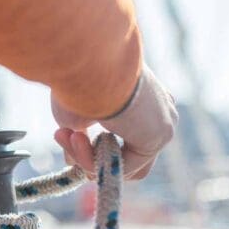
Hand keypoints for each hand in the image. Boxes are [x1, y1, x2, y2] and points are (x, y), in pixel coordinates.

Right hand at [52, 64, 177, 179]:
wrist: (89, 61)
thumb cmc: (77, 79)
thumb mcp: (75, 112)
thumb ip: (79, 136)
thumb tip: (72, 162)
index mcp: (143, 97)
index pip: (125, 137)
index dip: (95, 148)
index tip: (66, 136)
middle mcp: (159, 109)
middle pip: (127, 156)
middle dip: (92, 157)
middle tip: (65, 139)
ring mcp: (163, 122)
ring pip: (124, 163)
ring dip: (88, 159)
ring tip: (68, 136)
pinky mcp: (160, 135)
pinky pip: (125, 166)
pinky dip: (96, 161)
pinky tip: (77, 140)